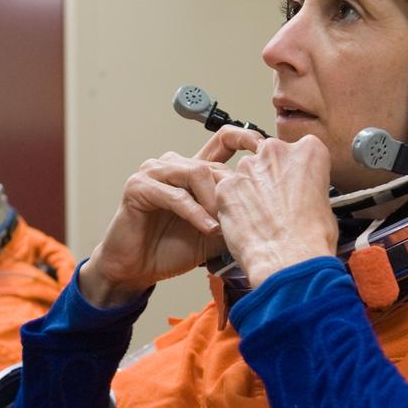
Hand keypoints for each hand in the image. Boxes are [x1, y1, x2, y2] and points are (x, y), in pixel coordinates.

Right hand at [80, 126, 265, 306]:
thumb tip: (270, 210)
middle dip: (229, 192)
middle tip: (242, 218)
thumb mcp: (215, 233)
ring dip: (213, 202)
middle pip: (211, 164)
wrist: (137, 269)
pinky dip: (194, 213)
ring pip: (195, 173)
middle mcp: (173, 165)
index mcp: (193, 170)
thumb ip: (235, 216)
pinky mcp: (139, 187)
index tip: (264, 149)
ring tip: (222, 226)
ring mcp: (154, 172)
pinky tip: (206, 228)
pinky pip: (175, 195)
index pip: (223, 141)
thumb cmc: (171, 249)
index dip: (245, 139)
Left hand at [214, 133, 337, 286]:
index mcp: (308, 151)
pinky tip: (244, 224)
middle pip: (269, 157)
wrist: (287, 260)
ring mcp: (248, 167)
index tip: (295, 186)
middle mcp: (276, 151)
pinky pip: (228, 191)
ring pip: (246, 173)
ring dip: (251, 190)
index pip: (299, 150)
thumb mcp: (325, 204)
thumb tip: (304, 195)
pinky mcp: (226, 186)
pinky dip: (233, 205)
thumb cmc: (310, 238)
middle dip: (271, 177)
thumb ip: (309, 187)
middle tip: (276, 203)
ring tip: (260, 218)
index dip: (295, 172)